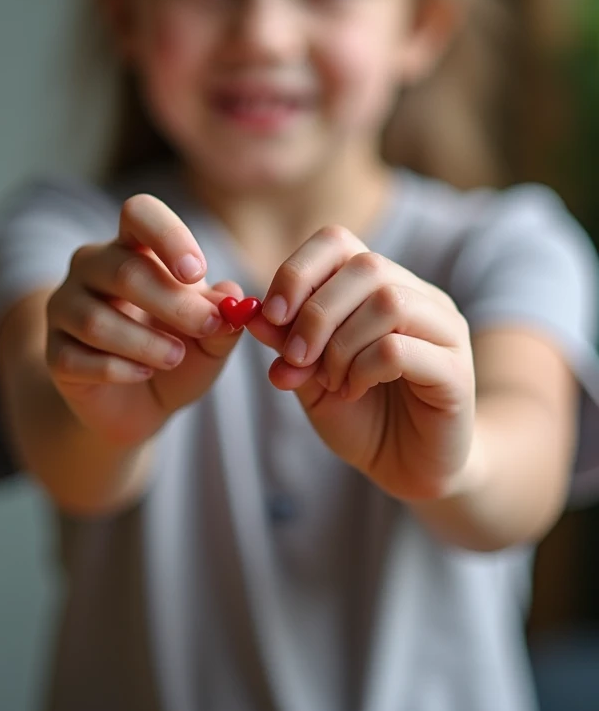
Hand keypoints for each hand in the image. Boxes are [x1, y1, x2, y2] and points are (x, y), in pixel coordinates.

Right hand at [46, 194, 241, 447]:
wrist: (143, 405)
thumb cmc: (179, 352)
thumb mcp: (211, 337)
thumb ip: (222, 315)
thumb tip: (231, 295)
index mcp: (132, 246)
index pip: (139, 213)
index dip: (168, 236)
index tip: (196, 273)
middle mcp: (92, 267)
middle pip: (124, 271)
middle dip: (173, 303)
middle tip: (207, 327)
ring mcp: (65, 308)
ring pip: (96, 319)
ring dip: (145, 343)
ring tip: (175, 357)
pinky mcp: (54, 354)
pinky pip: (77, 358)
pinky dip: (117, 369)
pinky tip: (144, 375)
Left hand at [247, 226, 475, 501]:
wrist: (408, 470)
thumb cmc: (362, 416)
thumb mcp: (310, 377)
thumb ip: (287, 343)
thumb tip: (253, 313)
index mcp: (382, 285)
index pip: (338, 240)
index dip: (298, 270)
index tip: (272, 315)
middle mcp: (420, 296)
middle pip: (366, 266)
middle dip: (316, 312)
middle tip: (296, 357)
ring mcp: (444, 330)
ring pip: (388, 302)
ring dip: (341, 344)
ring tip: (330, 380)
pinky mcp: (456, 371)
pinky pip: (401, 349)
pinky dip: (363, 369)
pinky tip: (353, 390)